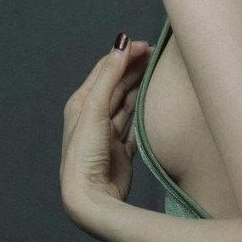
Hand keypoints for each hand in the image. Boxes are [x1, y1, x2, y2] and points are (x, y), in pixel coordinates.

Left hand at [60, 33, 152, 213]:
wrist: (90, 198)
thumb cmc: (85, 153)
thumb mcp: (94, 108)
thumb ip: (109, 76)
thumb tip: (121, 43)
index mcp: (81, 103)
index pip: (106, 69)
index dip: (125, 55)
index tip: (148, 46)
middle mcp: (93, 116)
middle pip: (117, 84)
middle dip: (136, 68)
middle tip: (159, 56)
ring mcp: (108, 133)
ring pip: (128, 102)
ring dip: (141, 87)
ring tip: (160, 73)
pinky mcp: (121, 150)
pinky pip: (135, 124)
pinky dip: (145, 112)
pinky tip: (156, 104)